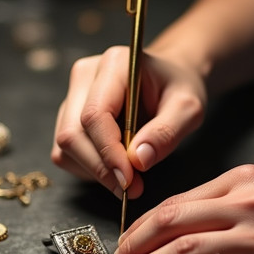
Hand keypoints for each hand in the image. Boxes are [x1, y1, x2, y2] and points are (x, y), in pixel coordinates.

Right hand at [51, 45, 206, 197]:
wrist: (169, 82)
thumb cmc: (178, 90)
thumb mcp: (188, 108)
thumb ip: (166, 132)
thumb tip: (138, 160)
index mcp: (114, 65)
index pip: (94, 115)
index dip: (108, 153)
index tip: (129, 181)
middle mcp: (85, 76)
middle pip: (72, 133)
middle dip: (100, 168)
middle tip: (131, 188)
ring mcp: (73, 95)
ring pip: (65, 146)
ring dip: (94, 171)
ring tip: (128, 176)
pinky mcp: (68, 116)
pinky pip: (65, 153)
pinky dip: (88, 169)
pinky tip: (115, 166)